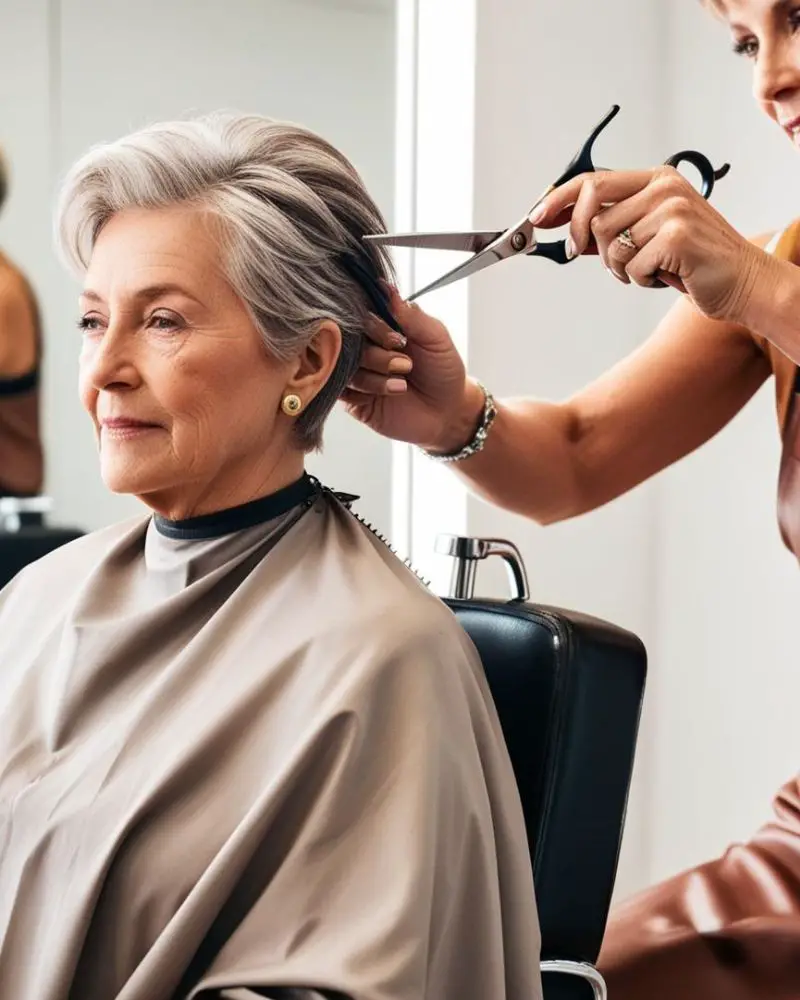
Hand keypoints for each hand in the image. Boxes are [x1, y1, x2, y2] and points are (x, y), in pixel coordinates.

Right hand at [342, 286, 481, 451]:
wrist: (448, 413)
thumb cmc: (443, 372)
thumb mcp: (436, 337)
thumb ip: (412, 315)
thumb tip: (387, 288)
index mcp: (382, 326)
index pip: (361, 315)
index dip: (375, 327)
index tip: (399, 339)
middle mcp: (365, 346)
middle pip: (349, 342)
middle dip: (378, 355)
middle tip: (406, 365)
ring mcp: (357, 372)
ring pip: (346, 367)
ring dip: (376, 377)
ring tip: (402, 384)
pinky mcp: (352, 398)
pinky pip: (342, 390)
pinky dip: (366, 391)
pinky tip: (389, 394)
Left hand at [530, 166, 773, 323]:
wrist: (741, 282)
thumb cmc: (692, 262)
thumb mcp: (646, 239)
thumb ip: (610, 230)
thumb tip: (567, 231)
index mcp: (655, 180)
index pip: (594, 180)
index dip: (558, 199)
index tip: (536, 217)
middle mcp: (664, 187)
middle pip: (593, 208)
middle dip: (578, 236)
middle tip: (578, 254)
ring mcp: (672, 209)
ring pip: (608, 243)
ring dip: (618, 267)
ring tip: (646, 269)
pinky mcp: (676, 236)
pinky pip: (630, 265)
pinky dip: (639, 280)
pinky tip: (663, 276)